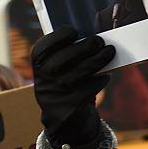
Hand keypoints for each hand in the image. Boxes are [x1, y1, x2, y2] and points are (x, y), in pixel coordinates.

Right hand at [31, 26, 114, 146]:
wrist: (63, 116)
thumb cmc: (66, 81)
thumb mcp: (60, 67)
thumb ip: (71, 50)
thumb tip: (95, 32)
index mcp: (38, 66)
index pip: (43, 47)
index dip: (59, 37)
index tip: (74, 32)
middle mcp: (43, 80)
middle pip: (63, 59)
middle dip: (84, 47)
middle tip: (99, 41)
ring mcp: (55, 96)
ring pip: (79, 74)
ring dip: (97, 60)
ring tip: (109, 52)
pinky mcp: (69, 108)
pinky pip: (88, 90)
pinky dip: (99, 80)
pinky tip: (105, 75)